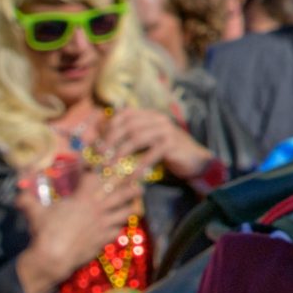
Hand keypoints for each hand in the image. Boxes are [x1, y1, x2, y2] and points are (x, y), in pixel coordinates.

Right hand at [13, 166, 142, 292]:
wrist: (52, 258)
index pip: (96, 178)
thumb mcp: (35, 213)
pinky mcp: (104, 239)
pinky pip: (118, 230)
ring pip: (125, 211)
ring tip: (136, 202)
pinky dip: (120, 226)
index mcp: (82, 198)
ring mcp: (103, 224)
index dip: (102, 169)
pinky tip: (120, 225)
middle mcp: (97, 208)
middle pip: (120, 192)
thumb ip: (27, 201)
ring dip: (131, 205)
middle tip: (138, 181)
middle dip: (130, 185)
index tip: (109, 164)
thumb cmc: (44, 232)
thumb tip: (17, 194)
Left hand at [100, 104, 217, 183]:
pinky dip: (138, 167)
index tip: (98, 144)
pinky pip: (150, 155)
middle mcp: (158, 119)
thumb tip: (99, 140)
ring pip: (137, 138)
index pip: (124, 114)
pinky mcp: (172, 144)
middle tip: (100, 158)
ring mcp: (167, 130)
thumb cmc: (166, 153)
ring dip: (120, 153)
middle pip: (128, 125)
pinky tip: (130, 178)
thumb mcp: (146, 143)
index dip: (109, 127)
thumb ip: (127, 139)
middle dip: (110, 141)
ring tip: (110, 168)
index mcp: (150, 115)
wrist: (195, 161)